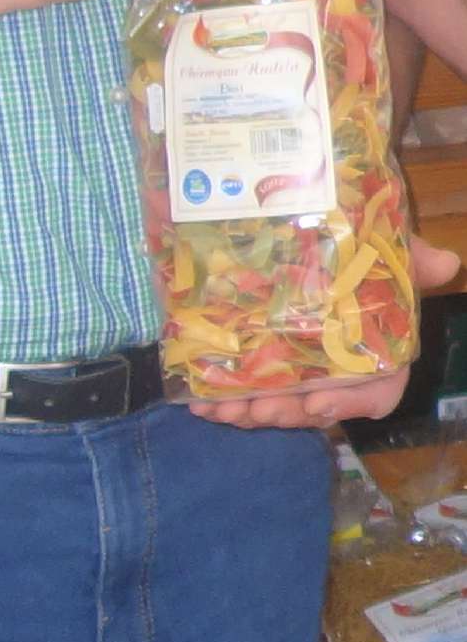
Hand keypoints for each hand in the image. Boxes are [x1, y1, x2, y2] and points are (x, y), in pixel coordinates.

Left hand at [189, 234, 460, 432]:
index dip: (351, 404)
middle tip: (256, 409)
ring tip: (221, 409)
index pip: (378, 389)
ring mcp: (298, 370)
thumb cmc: (353, 251)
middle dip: (287, 413)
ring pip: (280, 404)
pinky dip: (224, 400)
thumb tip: (448, 261)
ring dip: (250, 412)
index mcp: (375, 348)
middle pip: (319, 405)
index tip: (317, 406)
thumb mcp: (382, 250)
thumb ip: (409, 259)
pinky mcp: (260, 364)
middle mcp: (338, 367)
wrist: (299, 228)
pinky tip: (200, 401)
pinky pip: (247, 392)